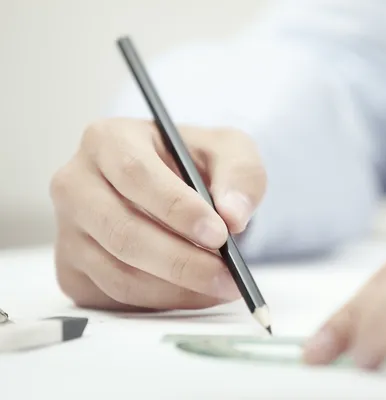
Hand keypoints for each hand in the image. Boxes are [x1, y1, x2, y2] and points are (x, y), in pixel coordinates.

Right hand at [50, 118, 265, 310]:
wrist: (176, 186)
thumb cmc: (197, 162)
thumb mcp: (230, 150)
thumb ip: (240, 175)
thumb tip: (233, 216)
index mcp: (108, 140)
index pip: (135, 174)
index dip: (177, 209)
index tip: (219, 234)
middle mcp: (76, 184)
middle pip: (122, 232)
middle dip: (182, 261)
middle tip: (227, 275)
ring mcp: (68, 230)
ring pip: (119, 273)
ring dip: (177, 289)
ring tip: (222, 286)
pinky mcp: (72, 269)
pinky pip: (115, 297)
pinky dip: (163, 301)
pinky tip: (197, 292)